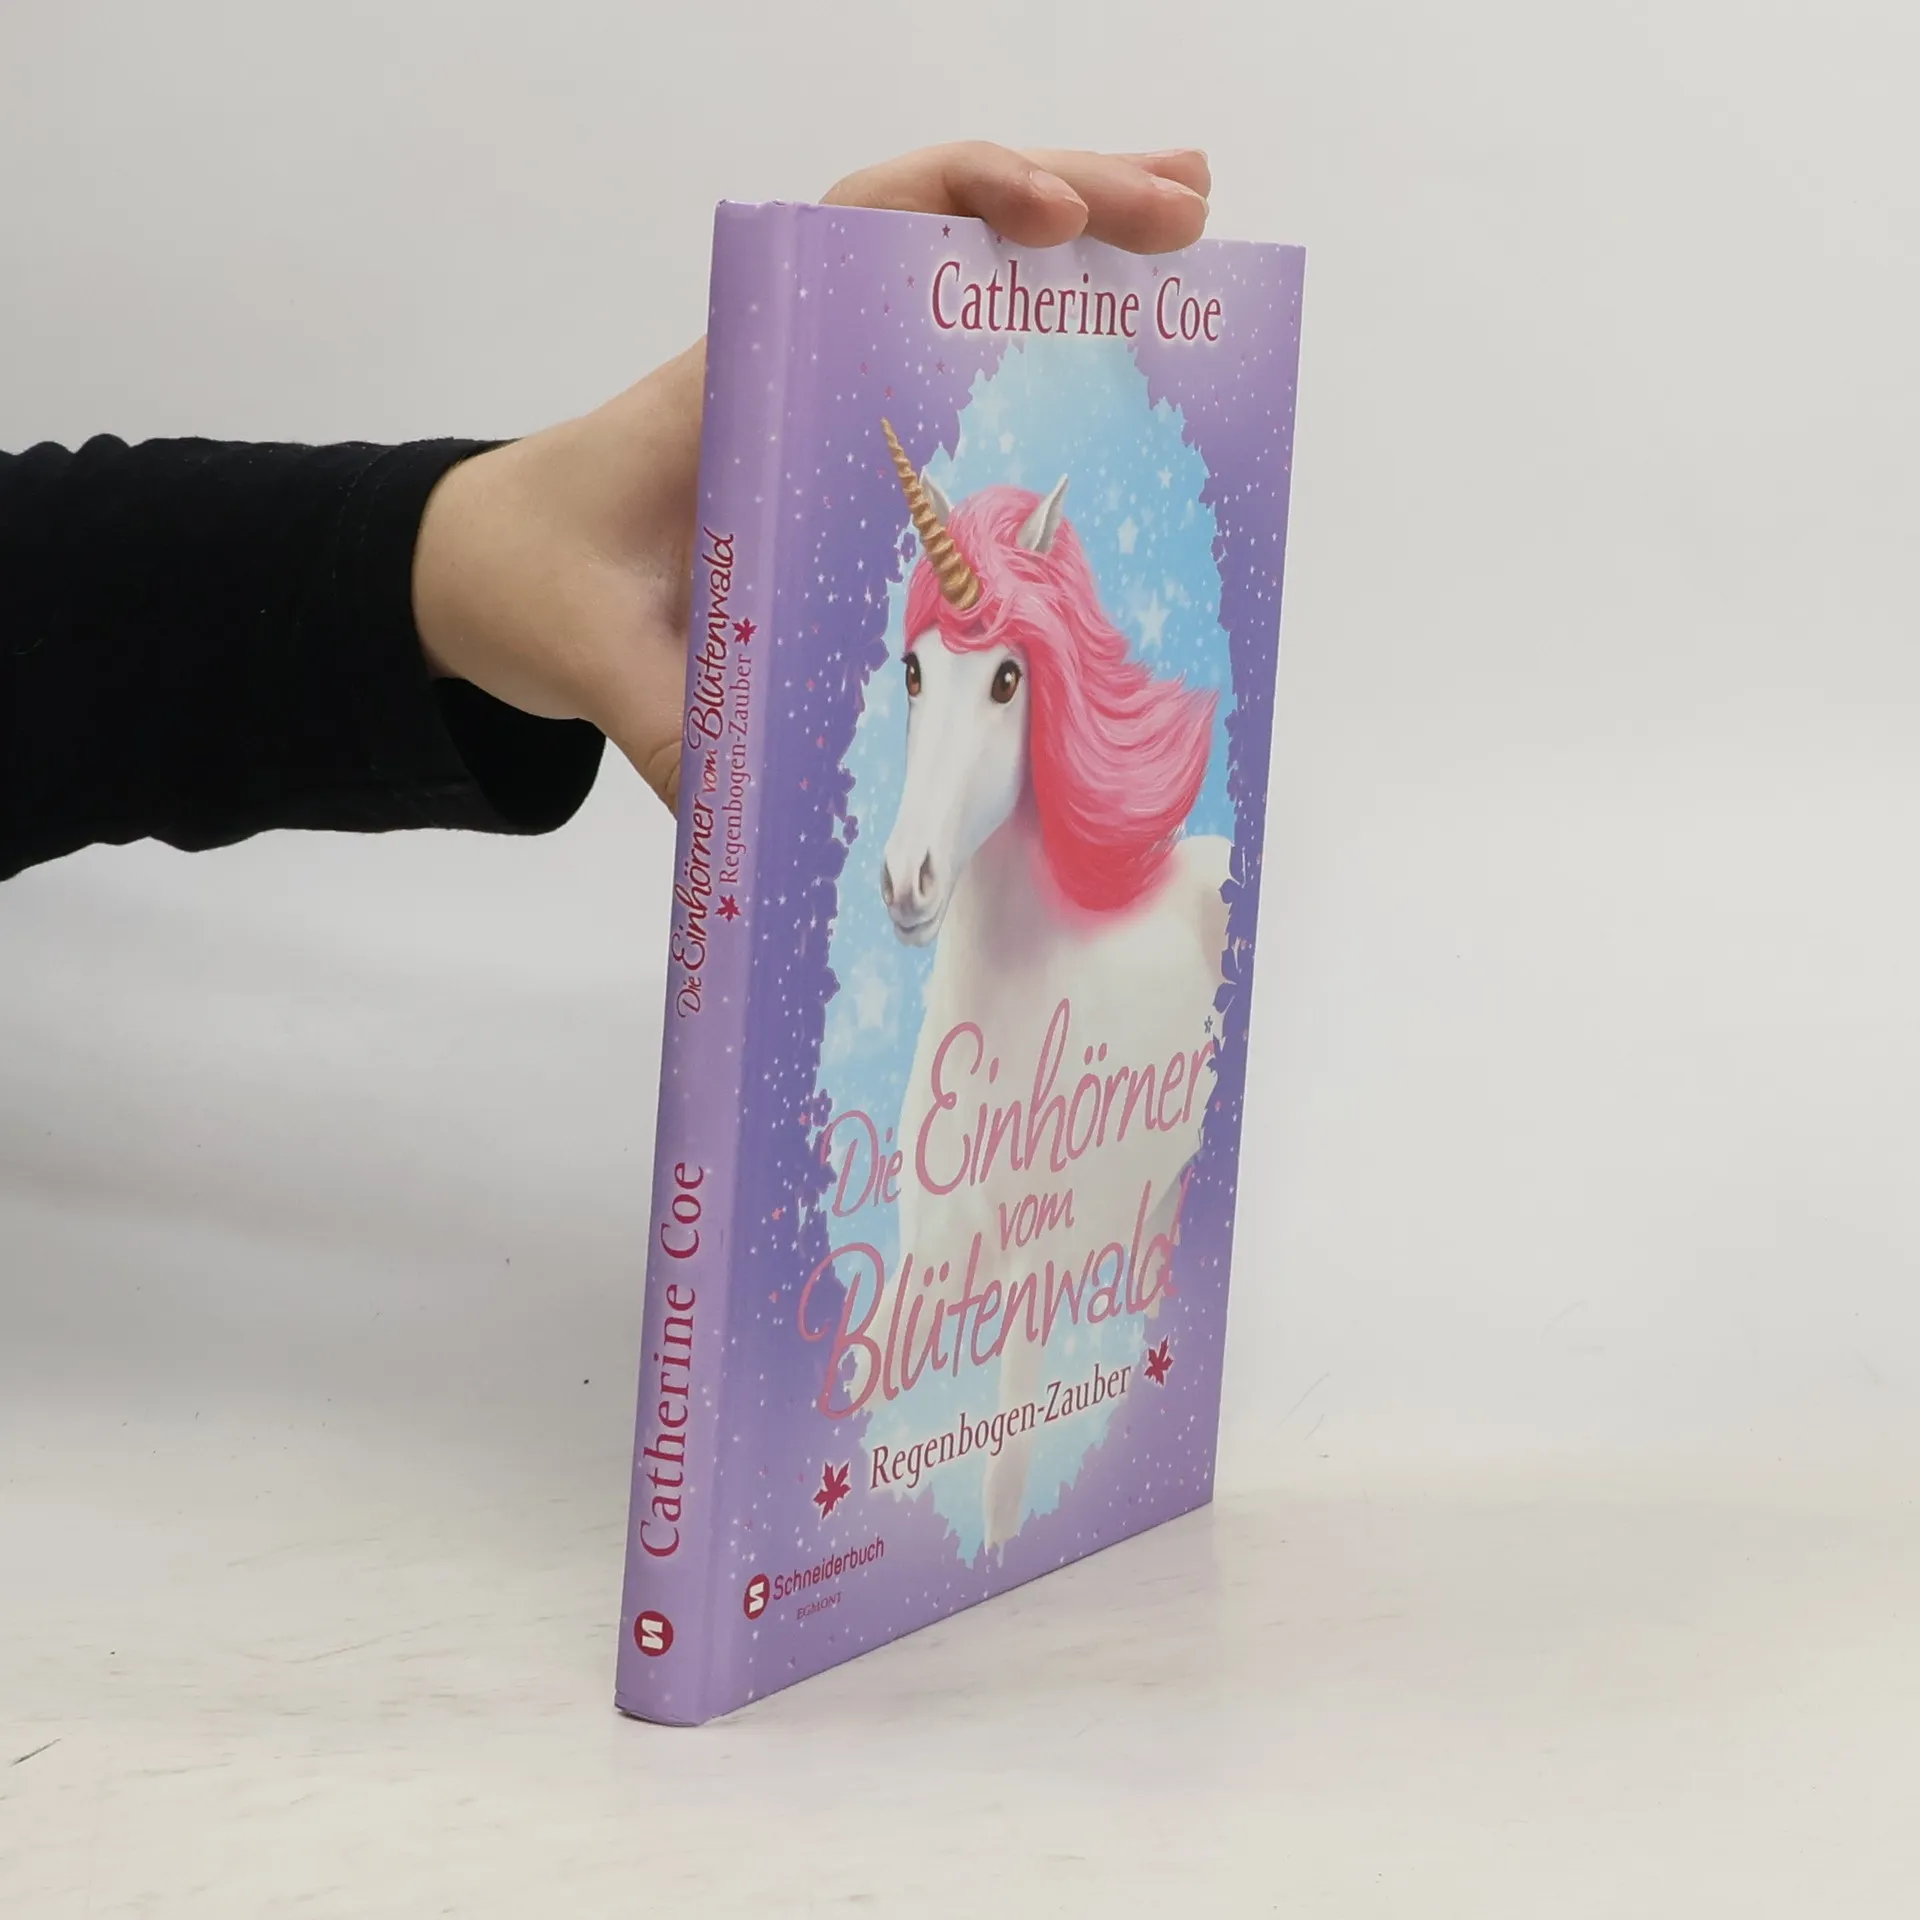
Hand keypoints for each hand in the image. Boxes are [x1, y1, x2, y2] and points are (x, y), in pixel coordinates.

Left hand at [412, 143, 1211, 808]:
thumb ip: (667, 725)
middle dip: (1076, 202)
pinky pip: (954, 363)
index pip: (859, 229)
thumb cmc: (543, 583)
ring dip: (1080, 239)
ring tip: (1188, 218)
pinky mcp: (848, 443)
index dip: (967, 201)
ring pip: (960, 277)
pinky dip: (1038, 338)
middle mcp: (795, 358)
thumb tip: (758, 807)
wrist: (500, 572)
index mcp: (740, 379)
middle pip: (943, 231)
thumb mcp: (596, 655)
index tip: (1055, 221)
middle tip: (1187, 208)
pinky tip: (1118, 338)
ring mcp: (828, 390)